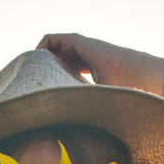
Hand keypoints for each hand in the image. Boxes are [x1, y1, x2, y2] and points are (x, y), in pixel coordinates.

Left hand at [36, 33, 163, 92]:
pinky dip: (42, 46)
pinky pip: (52, 38)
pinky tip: (38, 60)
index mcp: (86, 65)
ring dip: (40, 55)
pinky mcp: (76, 40)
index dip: (53, 72)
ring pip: (52, 46)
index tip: (44, 85)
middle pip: (56, 55)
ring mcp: (78, 45)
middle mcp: (81, 54)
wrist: (130, 72)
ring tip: (33, 70)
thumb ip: (86, 102)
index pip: (65, 65)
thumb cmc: (119, 87)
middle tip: (35, 79)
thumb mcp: (96, 96)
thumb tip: (78, 125)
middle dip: (44, 64)